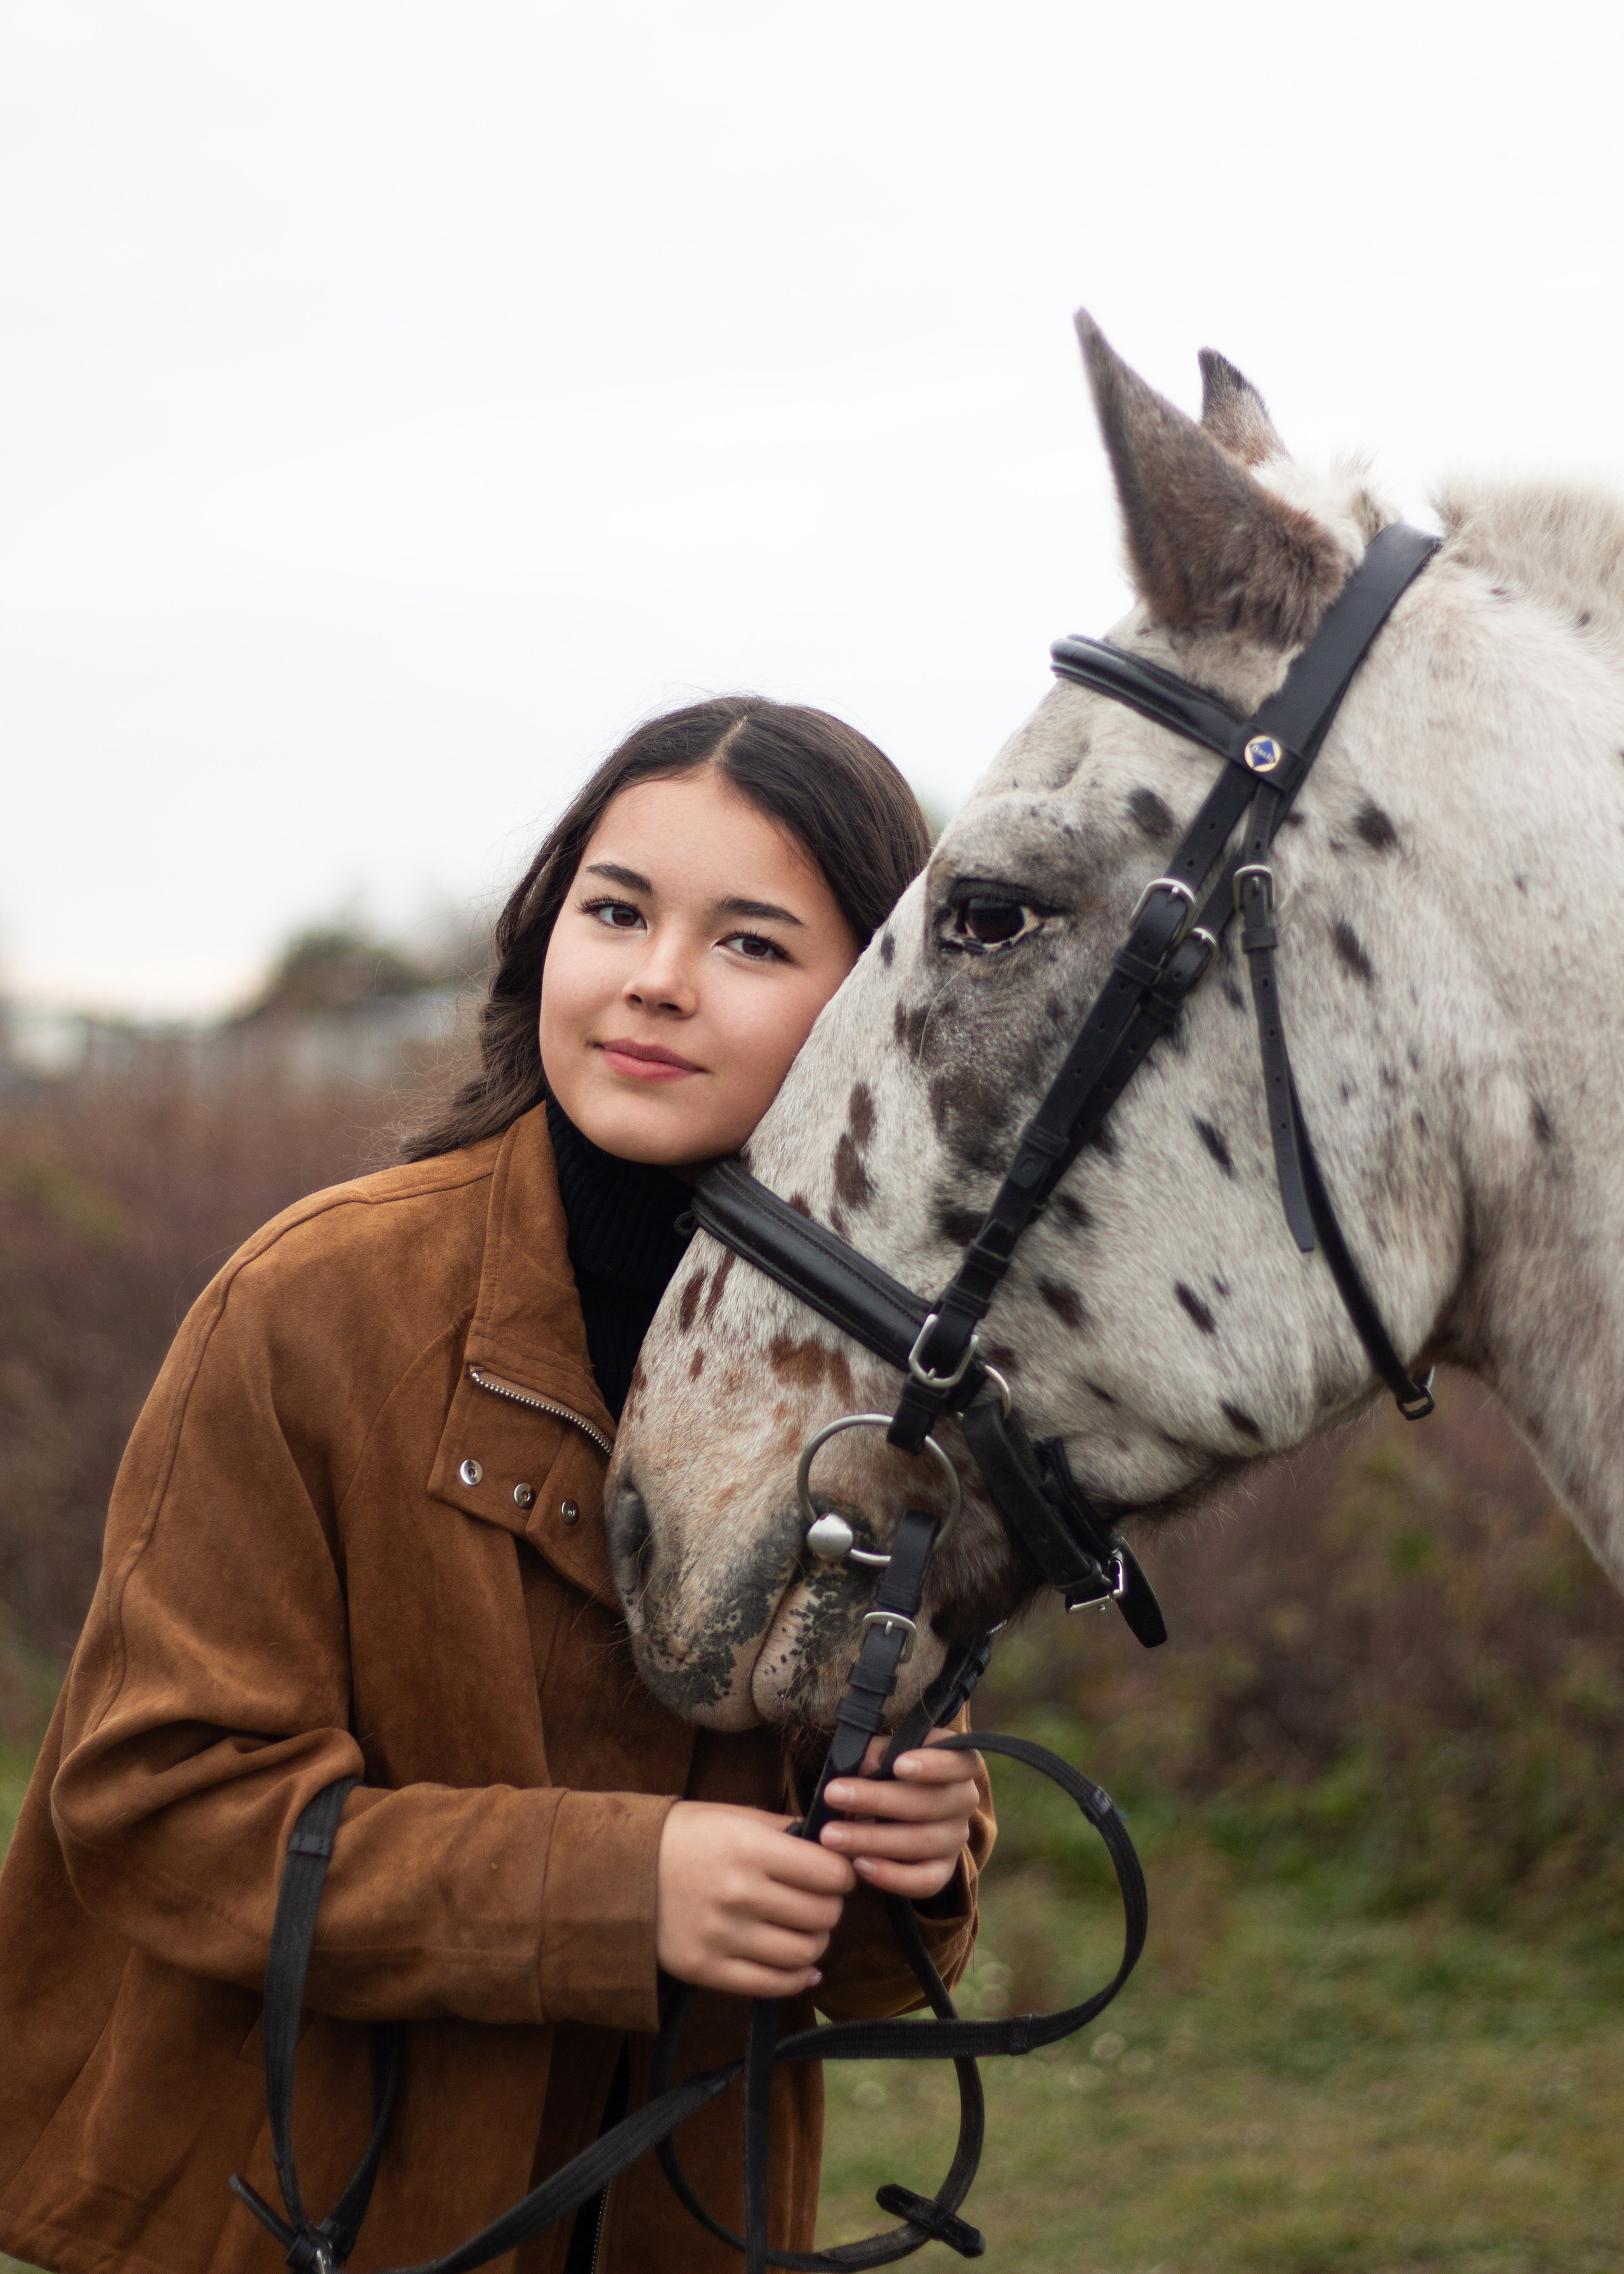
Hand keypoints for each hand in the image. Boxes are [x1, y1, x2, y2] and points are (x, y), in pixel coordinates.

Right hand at [656, 1800, 855, 1999]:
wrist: (620, 1870)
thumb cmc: (685, 1836)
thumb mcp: (734, 1815)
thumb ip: (784, 1828)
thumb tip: (833, 1842)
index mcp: (749, 1848)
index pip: (828, 1874)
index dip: (842, 1875)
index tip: (837, 1874)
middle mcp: (739, 1893)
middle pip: (822, 1916)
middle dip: (831, 1908)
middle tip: (821, 1901)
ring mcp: (722, 1936)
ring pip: (804, 1953)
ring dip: (816, 1943)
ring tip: (806, 1930)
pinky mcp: (707, 1969)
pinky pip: (771, 1985)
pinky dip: (797, 1979)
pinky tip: (802, 1967)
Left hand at [817, 1730, 982, 1901]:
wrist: (900, 1810)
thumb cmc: (890, 1771)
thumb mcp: (884, 1753)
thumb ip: (875, 1754)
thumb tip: (863, 1767)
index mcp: (957, 1764)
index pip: (960, 1763)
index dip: (933, 1765)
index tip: (898, 1765)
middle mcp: (964, 1801)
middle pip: (929, 1803)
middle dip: (876, 1800)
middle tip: (832, 1795)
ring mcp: (955, 1839)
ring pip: (920, 1842)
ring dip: (872, 1840)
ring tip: (831, 1836)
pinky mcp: (942, 1871)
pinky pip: (924, 1881)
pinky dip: (892, 1876)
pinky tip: (859, 1865)